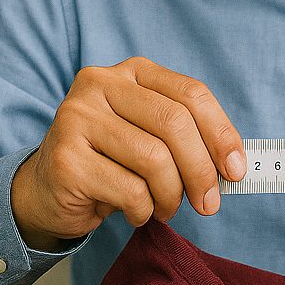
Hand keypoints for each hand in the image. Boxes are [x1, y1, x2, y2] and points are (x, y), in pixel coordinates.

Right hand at [11, 57, 245, 249]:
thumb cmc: (114, 162)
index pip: (192, 94)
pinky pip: (130, 190)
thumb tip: (235, 166)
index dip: (221, 134)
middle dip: (201, 170)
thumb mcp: (154, 138)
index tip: (236, 171)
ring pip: (154, 159)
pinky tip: (137, 212)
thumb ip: (191, 139)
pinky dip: (145, 210)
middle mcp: (101, 84)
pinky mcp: (66, 159)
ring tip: (166, 208)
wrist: (48, 190)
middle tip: (208, 203)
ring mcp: (77, 119)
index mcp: (133, 72)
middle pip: (175, 123)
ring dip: (172, 195)